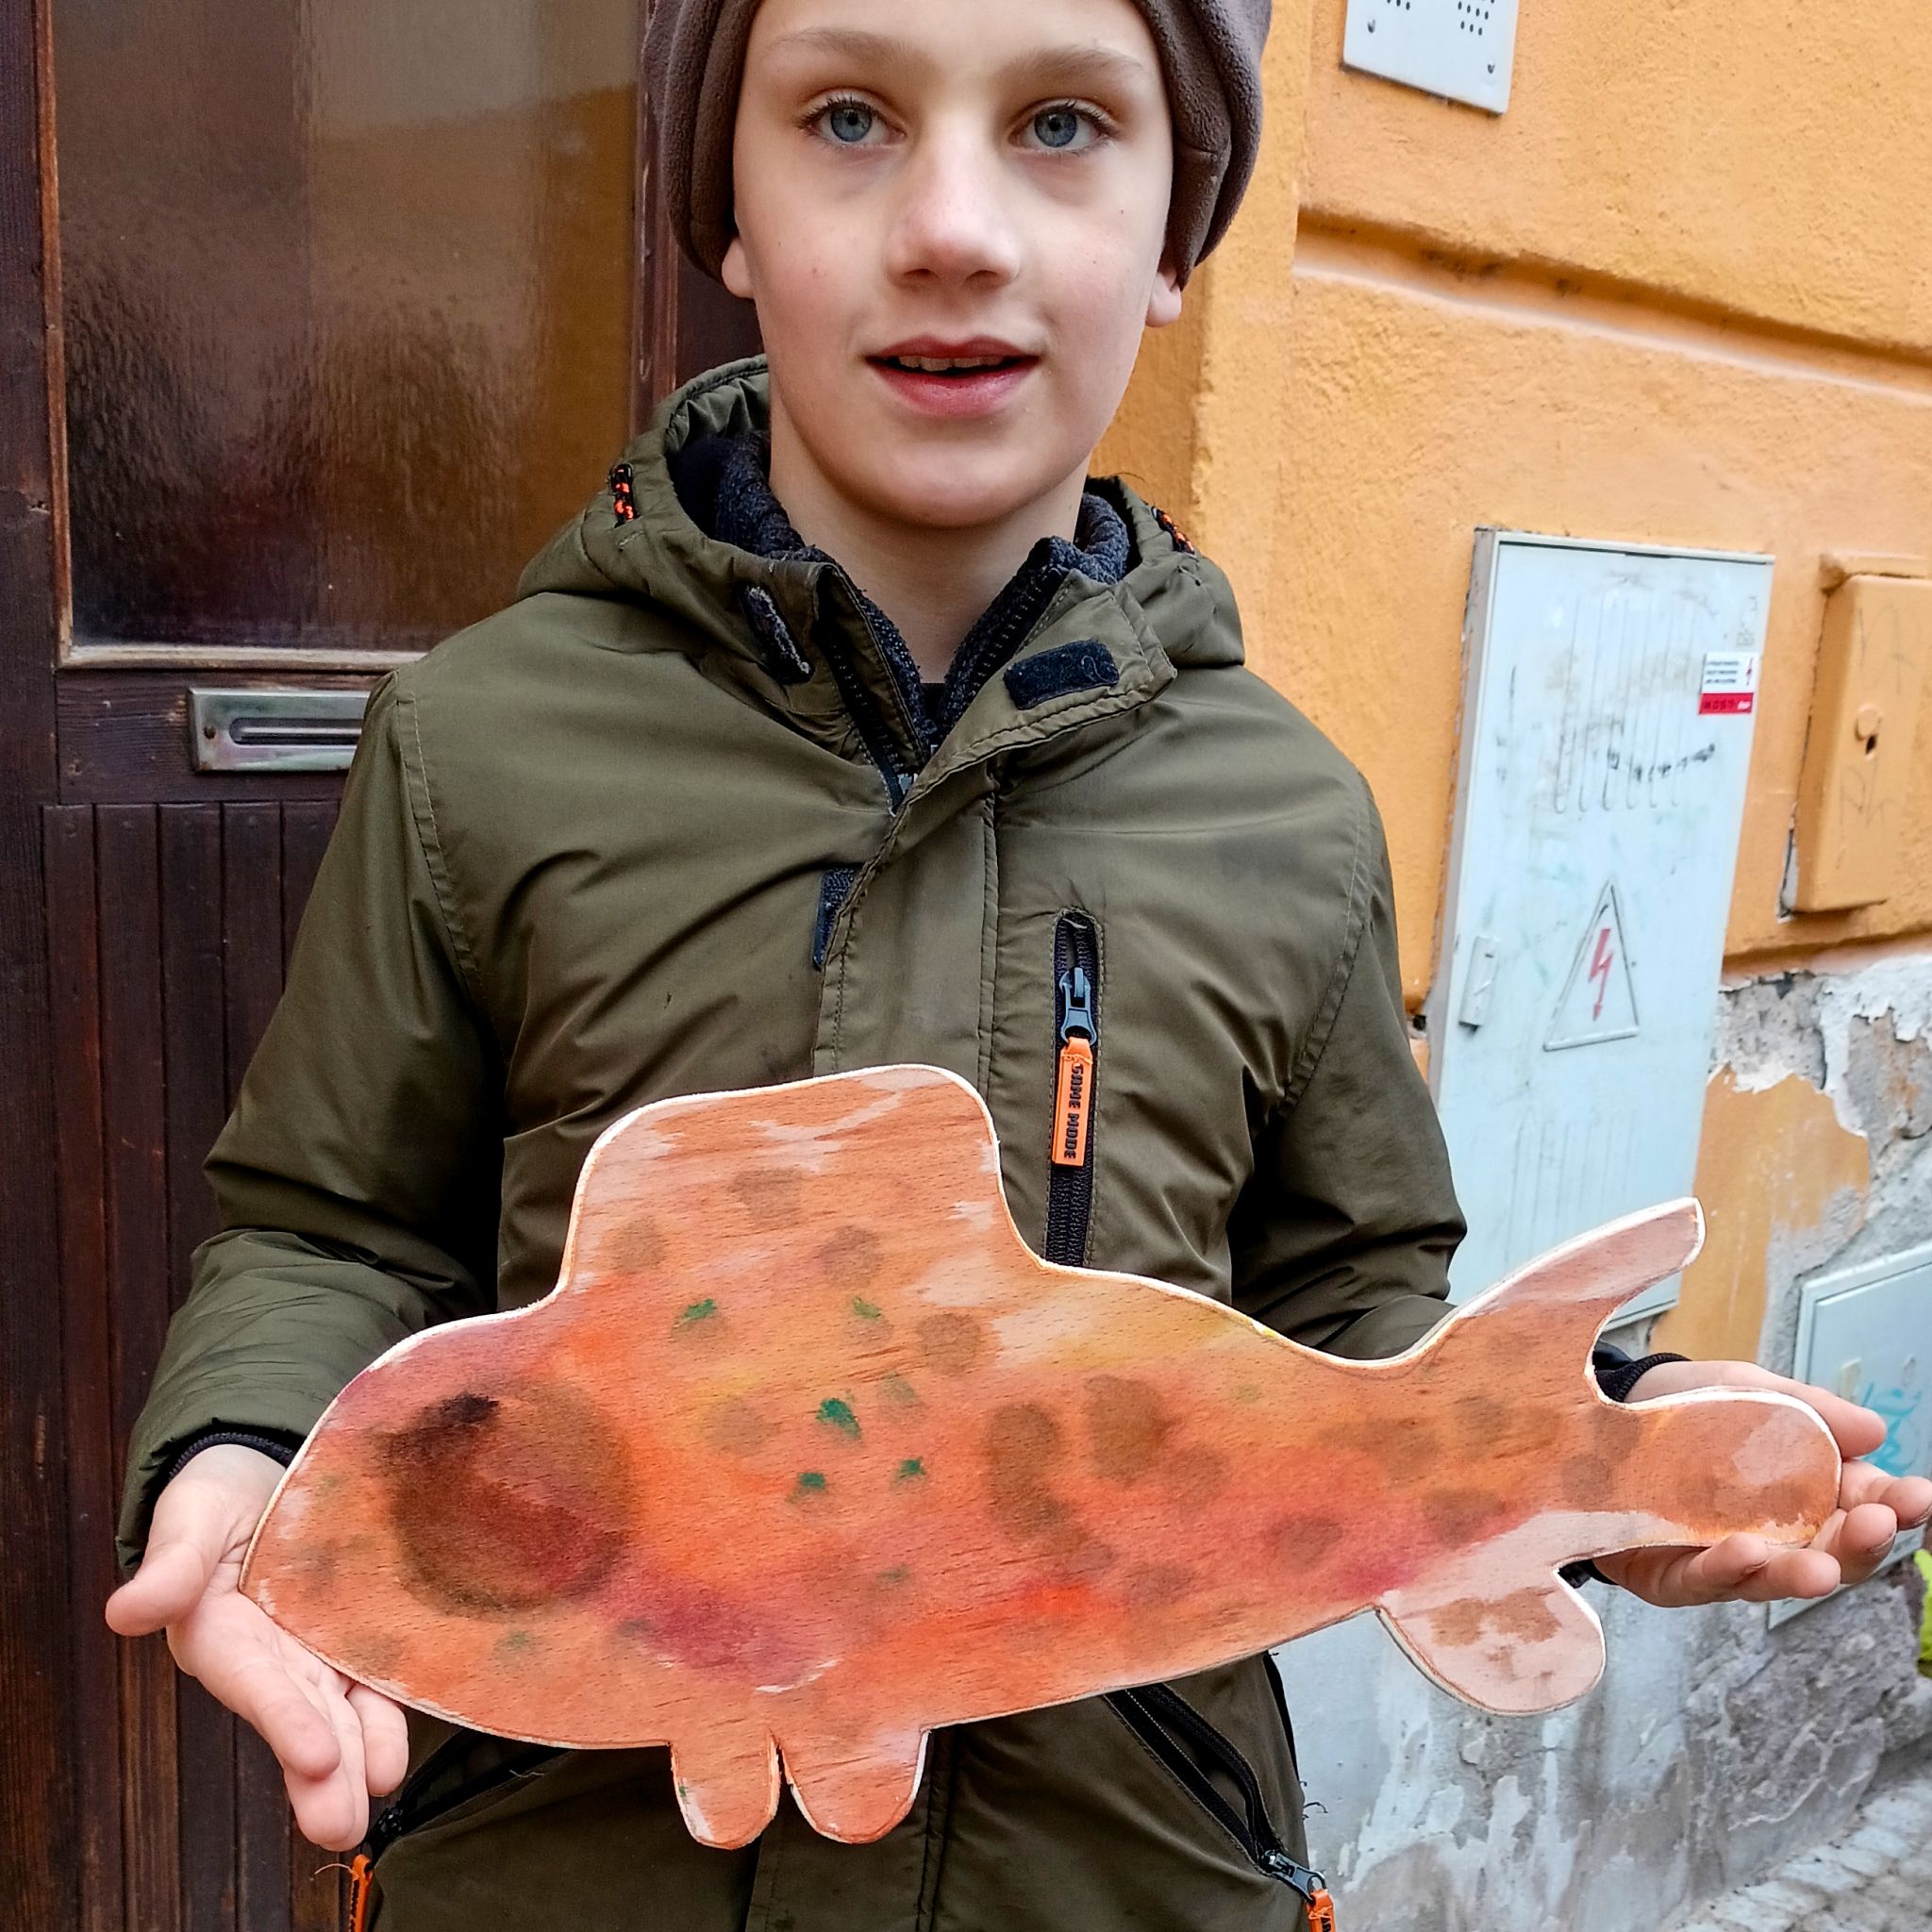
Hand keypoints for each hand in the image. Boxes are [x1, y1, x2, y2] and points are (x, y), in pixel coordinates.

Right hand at [104, 1444, 409, 1850]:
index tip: (315, 1757)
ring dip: (362, 1751)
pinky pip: (377, 1670)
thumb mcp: (191, 1521)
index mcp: (223, 1635)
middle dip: (322, 1773)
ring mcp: (317, 1646)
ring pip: (342, 1706)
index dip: (284, 1718)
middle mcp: (272, 1654)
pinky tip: (406, 1741)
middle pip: (301, 1714)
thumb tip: (125, 1611)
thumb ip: (171, 1567)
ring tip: (378, 1792)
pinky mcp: (356, 1630)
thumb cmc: (216, 1501)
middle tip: (344, 1823)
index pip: (255, 1682)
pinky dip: (392, 1705)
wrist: (263, 1469)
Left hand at [1594, 1360, 1931, 1606]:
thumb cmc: (1689, 1409)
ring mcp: (1725, 1560)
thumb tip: (1874, 1430)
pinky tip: (1742, 1553)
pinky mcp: (1672, 1577)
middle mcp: (1775, 1535)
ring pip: (1770, 1581)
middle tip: (1874, 1526)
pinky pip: (1701, 1582)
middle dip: (1856, 1544)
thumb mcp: (1750, 1391)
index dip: (1893, 1506)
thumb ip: (1808, 1408)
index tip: (1916, 1497)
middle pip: (1829, 1554)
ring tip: (1818, 1568)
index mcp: (1806, 1492)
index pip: (1862, 1505)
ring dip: (1797, 1575)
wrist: (1602, 1414)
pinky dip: (1724, 1570)